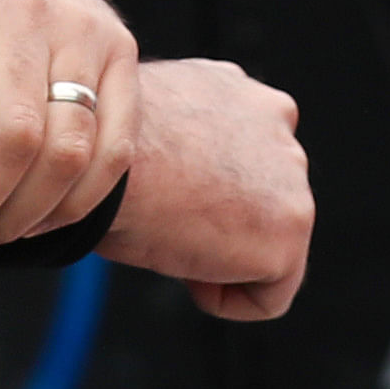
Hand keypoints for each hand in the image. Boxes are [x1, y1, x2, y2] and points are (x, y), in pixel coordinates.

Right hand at [95, 59, 311, 318]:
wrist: (98, 157)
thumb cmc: (97, 146)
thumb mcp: (137, 120)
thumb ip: (174, 134)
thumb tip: (159, 165)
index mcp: (238, 91)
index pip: (243, 149)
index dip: (201, 186)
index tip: (163, 196)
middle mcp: (276, 121)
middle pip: (261, 195)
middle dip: (219, 218)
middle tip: (164, 221)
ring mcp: (291, 177)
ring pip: (268, 241)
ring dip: (222, 254)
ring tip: (171, 241)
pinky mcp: (290, 229)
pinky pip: (269, 293)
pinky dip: (226, 297)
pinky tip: (185, 274)